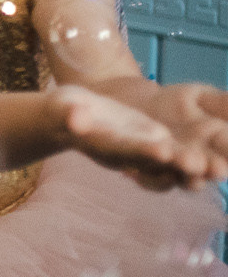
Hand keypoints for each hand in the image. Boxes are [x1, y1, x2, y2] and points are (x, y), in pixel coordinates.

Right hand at [51, 84, 210, 188]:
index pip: (125, 149)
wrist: (73, 118)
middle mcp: (128, 155)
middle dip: (177, 165)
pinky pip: (179, 157)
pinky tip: (217, 162)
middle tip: (200, 165)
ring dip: (193, 167)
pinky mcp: (156, 144)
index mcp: (104, 146)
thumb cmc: (64, 110)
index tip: (161, 150)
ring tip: (218, 169)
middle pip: (155, 163)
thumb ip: (69, 114)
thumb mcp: (63, 107)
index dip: (142, 151)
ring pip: (172, 164)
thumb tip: (75, 118)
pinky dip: (197, 160)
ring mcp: (144, 152)